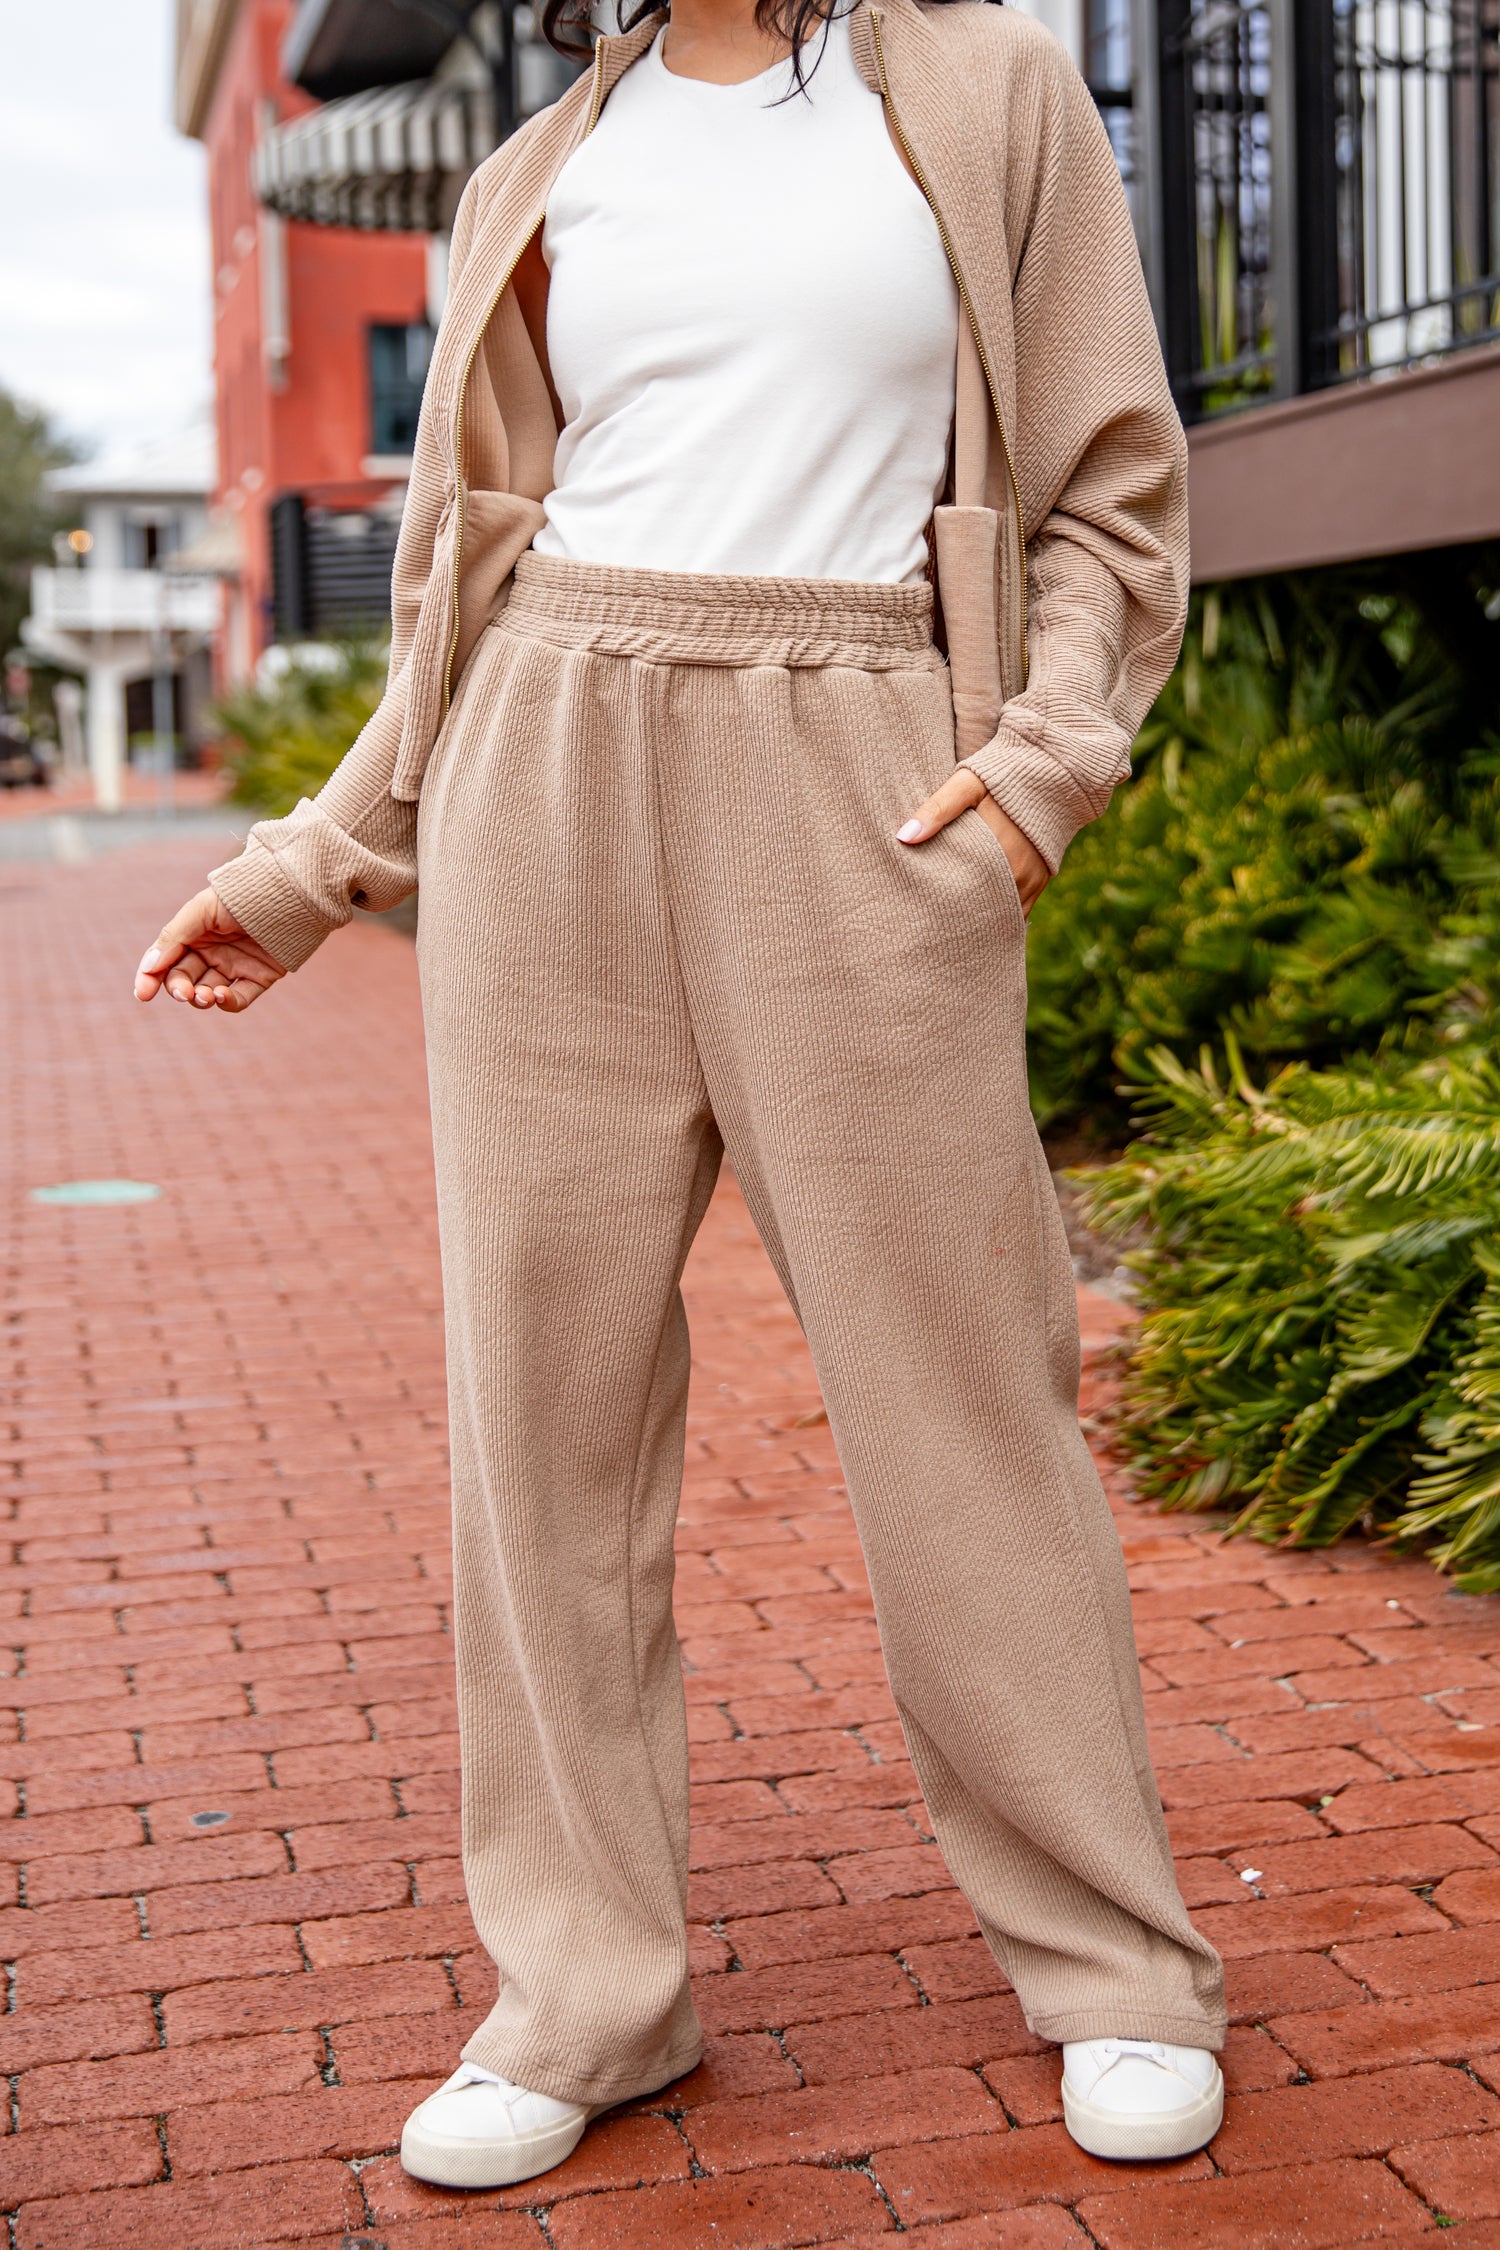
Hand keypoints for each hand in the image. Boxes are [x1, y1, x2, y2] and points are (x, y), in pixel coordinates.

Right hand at [133, 888, 286, 1012]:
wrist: (288, 894)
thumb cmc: (240, 896)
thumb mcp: (200, 910)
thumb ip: (173, 937)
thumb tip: (148, 968)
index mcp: (193, 934)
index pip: (165, 961)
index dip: (150, 978)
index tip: (142, 994)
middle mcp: (212, 952)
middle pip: (184, 979)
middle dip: (179, 989)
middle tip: (184, 992)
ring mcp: (235, 966)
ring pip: (208, 992)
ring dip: (201, 998)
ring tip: (205, 995)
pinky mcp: (259, 978)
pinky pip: (238, 999)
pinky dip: (227, 1003)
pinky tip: (221, 997)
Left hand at [897, 770, 1049, 915]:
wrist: (1054, 769)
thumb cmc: (1003, 776)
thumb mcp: (967, 784)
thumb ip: (937, 810)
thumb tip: (904, 837)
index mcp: (995, 855)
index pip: (962, 897)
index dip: (942, 909)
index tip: (922, 916)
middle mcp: (1018, 874)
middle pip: (982, 910)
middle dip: (959, 918)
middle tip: (932, 928)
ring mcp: (1032, 880)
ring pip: (1001, 913)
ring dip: (980, 917)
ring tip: (953, 927)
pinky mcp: (1042, 879)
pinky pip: (1019, 908)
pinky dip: (999, 913)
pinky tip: (979, 916)